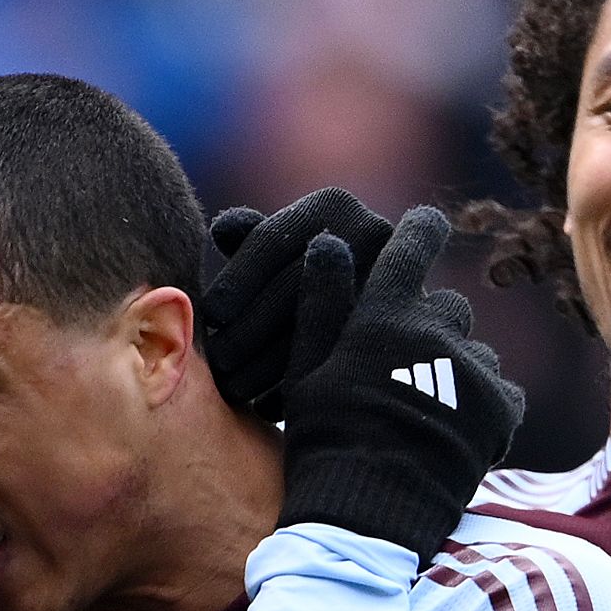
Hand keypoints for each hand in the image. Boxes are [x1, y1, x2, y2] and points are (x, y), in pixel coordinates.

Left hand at [198, 187, 400, 419]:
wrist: (388, 327)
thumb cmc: (309, 281)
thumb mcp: (283, 254)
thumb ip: (251, 237)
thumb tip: (224, 230)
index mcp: (333, 204)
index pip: (272, 241)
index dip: (237, 281)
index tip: (211, 316)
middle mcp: (371, 231)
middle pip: (293, 286)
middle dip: (248, 329)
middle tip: (218, 363)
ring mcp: (389, 281)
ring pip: (314, 328)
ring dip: (265, 366)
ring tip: (234, 389)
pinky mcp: (398, 330)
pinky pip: (336, 363)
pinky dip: (296, 389)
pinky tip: (268, 406)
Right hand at [274, 208, 524, 561]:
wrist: (368, 518)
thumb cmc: (325, 440)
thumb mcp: (309, 370)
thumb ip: (323, 302)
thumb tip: (330, 241)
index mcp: (387, 313)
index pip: (412, 246)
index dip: (420, 231)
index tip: (426, 223)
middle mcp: (439, 331)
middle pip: (443, 308)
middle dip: (427, 330)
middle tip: (403, 370)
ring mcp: (475, 370)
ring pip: (470, 353)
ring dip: (453, 371)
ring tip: (424, 412)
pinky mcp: (502, 409)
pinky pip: (497, 391)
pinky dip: (478, 405)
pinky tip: (451, 431)